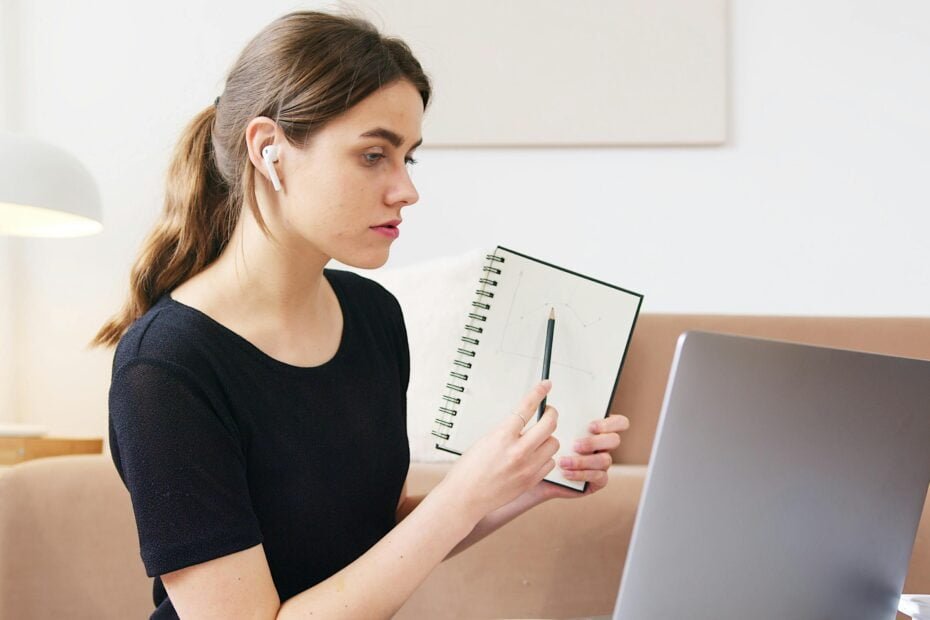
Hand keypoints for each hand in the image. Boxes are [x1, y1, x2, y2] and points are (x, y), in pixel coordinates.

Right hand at [438, 380, 559, 524]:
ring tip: (538, 439)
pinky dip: (545, 457)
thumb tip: (524, 422)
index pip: (527, 407)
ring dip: (548, 438)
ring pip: (553, 444)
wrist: (464, 498)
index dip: (538, 393)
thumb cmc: (468, 471)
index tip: (545, 386)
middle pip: (549, 424)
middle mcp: (517, 451)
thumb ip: (507, 432)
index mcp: (502, 436)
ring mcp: (527, 467)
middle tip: (548, 412)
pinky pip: (550, 463)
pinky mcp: (531, 481)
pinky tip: (535, 457)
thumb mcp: (485, 441)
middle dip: (551, 414)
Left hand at [533, 413, 630, 500]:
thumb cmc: (545, 445)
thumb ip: (558, 417)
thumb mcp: (550, 429)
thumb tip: (555, 408)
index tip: (590, 426)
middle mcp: (604, 445)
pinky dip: (581, 474)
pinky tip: (565, 473)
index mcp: (597, 428)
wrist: (536, 471)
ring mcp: (602, 464)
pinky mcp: (598, 480)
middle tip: (574, 445)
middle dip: (595, 442)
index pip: (619, 422)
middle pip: (614, 440)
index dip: (610, 423)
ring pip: (605, 460)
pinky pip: (598, 477)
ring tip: (562, 462)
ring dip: (583, 461)